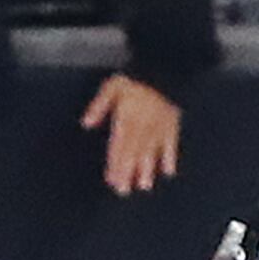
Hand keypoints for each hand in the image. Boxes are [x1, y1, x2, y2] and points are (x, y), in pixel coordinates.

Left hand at [79, 74, 183, 193]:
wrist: (164, 69)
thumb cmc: (135, 78)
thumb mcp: (112, 87)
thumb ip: (99, 106)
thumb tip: (86, 123)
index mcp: (127, 119)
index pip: (119, 146)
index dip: (114, 164)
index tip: (111, 179)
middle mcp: (143, 127)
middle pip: (134, 154)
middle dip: (128, 173)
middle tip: (123, 190)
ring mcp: (159, 128)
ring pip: (152, 152)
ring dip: (147, 170)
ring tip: (143, 186)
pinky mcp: (172, 125)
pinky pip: (172, 144)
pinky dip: (170, 158)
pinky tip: (168, 172)